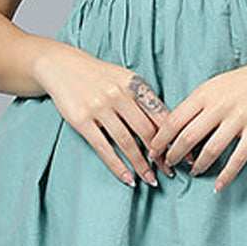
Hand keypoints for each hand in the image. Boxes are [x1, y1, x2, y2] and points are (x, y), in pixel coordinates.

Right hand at [34, 41, 179, 186]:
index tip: (184, 153)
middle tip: (170, 171)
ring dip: (141, 165)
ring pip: (127, 142)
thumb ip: (143, 98)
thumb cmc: (100, 76)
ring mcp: (99, 107)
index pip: (159, 113)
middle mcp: (118, 94)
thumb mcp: (125, 79)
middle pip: (146, 130)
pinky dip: (118, 166)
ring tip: (151, 179)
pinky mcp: (81, 120)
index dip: (173, 136)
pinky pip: (103, 148)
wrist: (63, 66)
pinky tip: (128, 178)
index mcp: (134, 83)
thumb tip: (167, 127)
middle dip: (161, 155)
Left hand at [147, 50, 246, 192]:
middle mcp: (219, 105)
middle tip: (168, 166)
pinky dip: (226, 175)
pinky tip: (218, 185)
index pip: (174, 119)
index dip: (160, 139)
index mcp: (205, 93)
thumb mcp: (217, 84)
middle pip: (187, 137)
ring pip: (210, 150)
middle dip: (174, 155)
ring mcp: (239, 118)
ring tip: (192, 172)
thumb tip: (179, 126)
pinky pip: (237, 158)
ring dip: (198, 165)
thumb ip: (199, 103)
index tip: (152, 151)